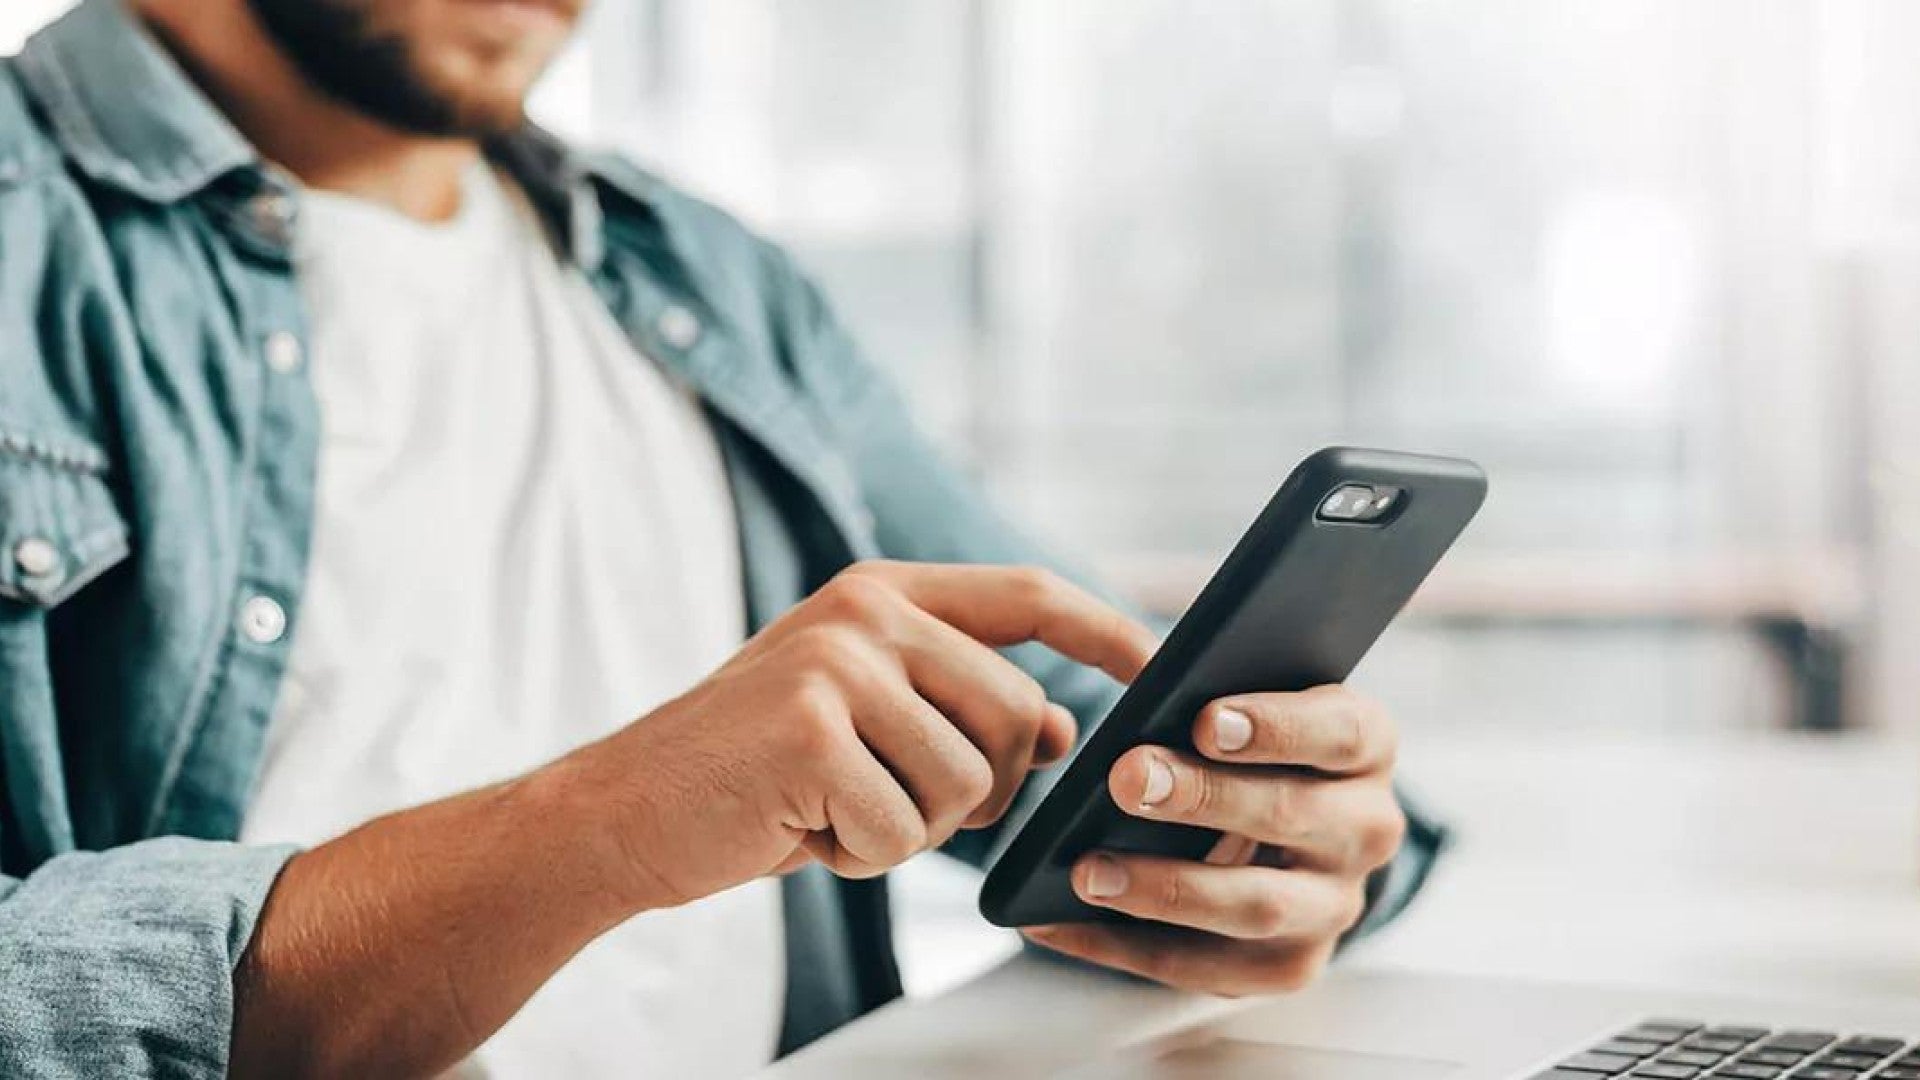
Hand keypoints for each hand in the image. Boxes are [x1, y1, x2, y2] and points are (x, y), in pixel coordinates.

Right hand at [561, 560, 1156, 910]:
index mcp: (883, 592)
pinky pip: (902, 826)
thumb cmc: (755, 774)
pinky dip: (860, 855)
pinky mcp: (809, 728)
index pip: (1027, 596)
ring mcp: (836, 661)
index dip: (1105, 633)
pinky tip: (801, 828)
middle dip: (982, 790)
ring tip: (832, 808)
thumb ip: (957, 703)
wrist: (623, 812)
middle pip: (1020, 715)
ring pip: (968, 782)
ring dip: (910, 828)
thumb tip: (1068, 735)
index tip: (1161, 670)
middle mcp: (865, 608)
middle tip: (891, 802)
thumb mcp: (862, 715)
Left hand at [1024, 686, 1403, 996]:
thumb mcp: (1253, 710)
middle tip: (1126, 780)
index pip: (1341, 731)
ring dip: (1166, 889)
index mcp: (1365, 748)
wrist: (1285, 833)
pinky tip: (1061, 923)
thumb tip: (1143, 716)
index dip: (1276, 726)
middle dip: (1202, 799)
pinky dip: (1126, 947)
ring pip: (1256, 904)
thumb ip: (1216, 704)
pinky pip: (1207, 967)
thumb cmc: (1250, 749)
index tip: (1205, 719)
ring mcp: (1334, 906)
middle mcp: (1367, 829)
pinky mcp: (1290, 965)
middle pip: (1291, 814)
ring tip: (1088, 871)